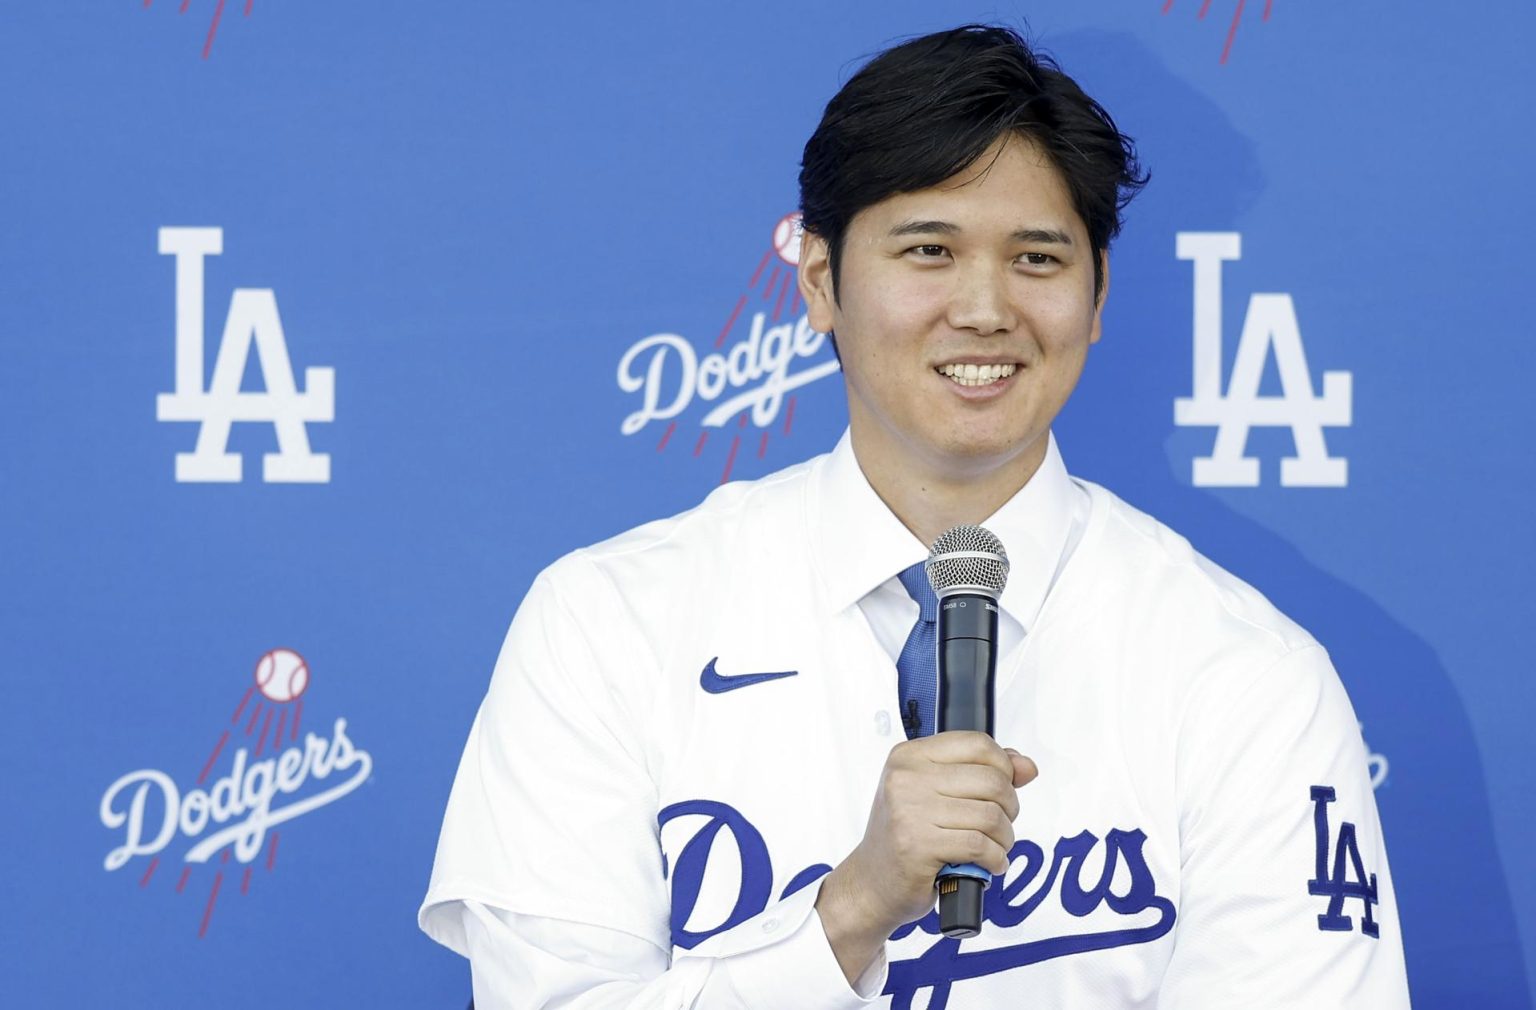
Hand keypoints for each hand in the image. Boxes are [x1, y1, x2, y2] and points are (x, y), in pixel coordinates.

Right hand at [815, 731, 1037, 983]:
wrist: (872, 883)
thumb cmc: (906, 836)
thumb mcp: (936, 793)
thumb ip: (982, 773)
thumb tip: (1027, 766)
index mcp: (910, 756)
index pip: (978, 744)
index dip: (1003, 766)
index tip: (1003, 787)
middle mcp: (906, 778)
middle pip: (991, 780)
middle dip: (1009, 807)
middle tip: (999, 825)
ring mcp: (909, 811)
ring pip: (989, 815)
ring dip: (1004, 838)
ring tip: (994, 847)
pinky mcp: (918, 846)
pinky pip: (980, 846)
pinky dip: (995, 858)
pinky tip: (989, 864)